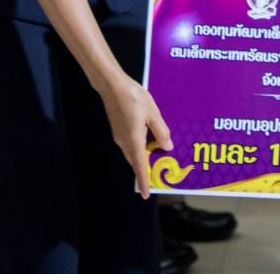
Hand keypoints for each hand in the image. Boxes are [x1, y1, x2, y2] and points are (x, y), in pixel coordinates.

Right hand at [97, 73, 171, 199]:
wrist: (112, 85)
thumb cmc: (134, 98)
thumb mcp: (153, 113)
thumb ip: (161, 132)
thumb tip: (167, 148)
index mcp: (134, 140)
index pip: (139, 166)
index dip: (143, 181)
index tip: (145, 194)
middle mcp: (124, 142)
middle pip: (135, 161)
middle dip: (144, 170)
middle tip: (157, 176)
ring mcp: (119, 135)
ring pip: (132, 152)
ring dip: (142, 158)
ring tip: (156, 157)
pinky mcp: (118, 129)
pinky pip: (130, 144)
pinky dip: (139, 147)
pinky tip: (148, 140)